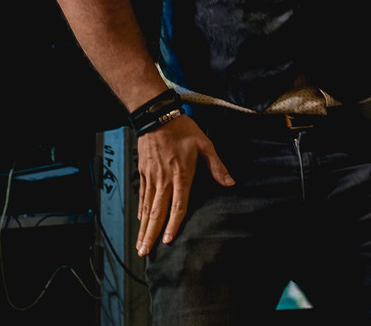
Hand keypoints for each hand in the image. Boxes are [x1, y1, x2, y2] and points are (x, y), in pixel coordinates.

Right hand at [135, 116, 233, 255]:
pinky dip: (141, 211)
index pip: (178, 205)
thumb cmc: (183, 130)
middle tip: (145, 253)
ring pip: (146, 208)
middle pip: (157, 212)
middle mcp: (164, 179)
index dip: (173, 224)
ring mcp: (151, 177)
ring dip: (143, 228)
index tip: (168, 240)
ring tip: (140, 245)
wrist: (157, 117)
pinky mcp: (144, 174)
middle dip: (150, 234)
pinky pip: (142, 197)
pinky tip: (141, 222)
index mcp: (181, 174)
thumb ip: (217, 166)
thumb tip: (230, 183)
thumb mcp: (205, 144)